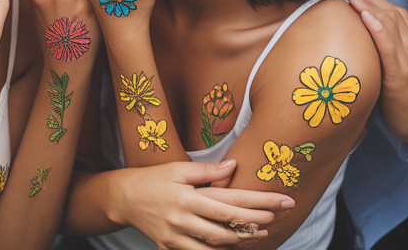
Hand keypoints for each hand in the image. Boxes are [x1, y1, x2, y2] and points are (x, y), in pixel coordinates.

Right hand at [115, 161, 293, 249]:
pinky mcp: (170, 248)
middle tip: (276, 219)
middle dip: (256, 223)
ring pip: (216, 245)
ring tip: (259, 234)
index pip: (232, 201)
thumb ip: (208, 171)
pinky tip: (233, 246)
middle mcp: (182, 219)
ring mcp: (176, 237)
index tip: (283, 200)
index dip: (261, 202)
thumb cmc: (153, 179)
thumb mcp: (177, 168)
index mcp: (187, 196)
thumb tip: (235, 165)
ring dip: (241, 241)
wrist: (123, 199)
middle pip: (228, 226)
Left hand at [347, 0, 407, 145]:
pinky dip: (379, 30)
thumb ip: (380, 45)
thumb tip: (354, 32)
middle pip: (388, 11)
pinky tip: (366, 17)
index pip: (389, 9)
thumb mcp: (393, 62)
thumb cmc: (406, 91)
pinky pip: (390, 48)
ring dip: (371, 6)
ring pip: (390, 24)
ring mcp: (406, 58)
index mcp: (406, 39)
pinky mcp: (401, 74)